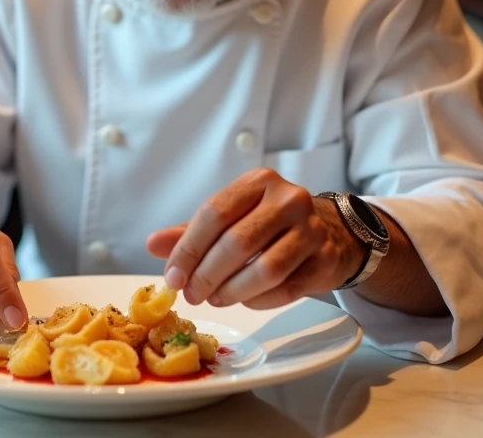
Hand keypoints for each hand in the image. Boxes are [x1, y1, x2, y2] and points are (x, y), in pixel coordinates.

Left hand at [145, 168, 363, 309]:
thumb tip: (151, 245)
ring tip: (215, 298)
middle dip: (207, 274)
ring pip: (266, 270)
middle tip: (191, 294)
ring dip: (232, 291)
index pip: (215, 213)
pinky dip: (258, 300)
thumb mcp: (230, 219)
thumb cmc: (269, 224)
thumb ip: (191, 232)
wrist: (331, 231)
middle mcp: (289, 200)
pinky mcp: (326, 260)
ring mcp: (313, 230)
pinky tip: (245, 299)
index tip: (172, 277)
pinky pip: (286, 290)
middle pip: (238, 242)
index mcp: (259, 181)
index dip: (188, 248)